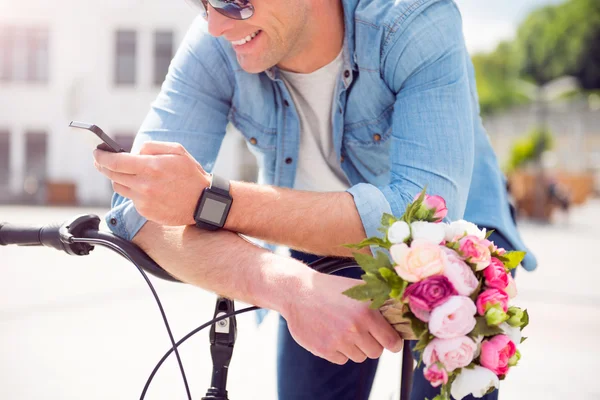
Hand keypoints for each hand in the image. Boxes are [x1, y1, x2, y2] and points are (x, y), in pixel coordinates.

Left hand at [93, 141, 210, 225]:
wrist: (204, 203)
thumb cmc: (192, 174)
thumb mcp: (177, 151)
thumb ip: (151, 147)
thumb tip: (132, 152)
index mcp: (152, 167)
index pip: (115, 162)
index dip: (101, 156)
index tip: (96, 152)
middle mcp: (145, 186)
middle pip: (112, 175)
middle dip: (103, 166)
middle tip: (100, 161)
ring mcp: (144, 201)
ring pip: (119, 187)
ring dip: (119, 178)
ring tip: (126, 173)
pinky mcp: (146, 212)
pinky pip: (132, 199)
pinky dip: (134, 192)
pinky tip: (146, 188)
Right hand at [281, 271, 403, 364]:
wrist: (297, 291)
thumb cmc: (330, 288)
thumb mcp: (357, 288)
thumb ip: (380, 301)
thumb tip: (404, 310)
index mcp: (367, 313)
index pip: (392, 342)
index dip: (392, 342)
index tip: (389, 339)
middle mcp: (354, 329)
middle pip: (376, 353)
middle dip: (372, 344)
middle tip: (362, 332)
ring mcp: (338, 341)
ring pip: (358, 357)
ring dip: (355, 347)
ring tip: (343, 329)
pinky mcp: (324, 350)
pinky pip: (341, 359)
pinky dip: (339, 350)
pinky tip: (331, 333)